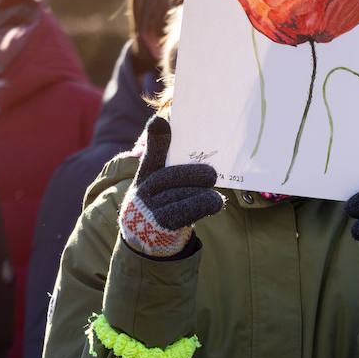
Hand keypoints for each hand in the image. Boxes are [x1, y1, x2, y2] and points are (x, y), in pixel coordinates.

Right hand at [119, 117, 223, 257]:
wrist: (148, 237)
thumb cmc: (162, 200)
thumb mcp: (161, 179)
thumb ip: (168, 156)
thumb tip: (173, 125)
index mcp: (145, 176)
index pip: (152, 155)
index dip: (156, 139)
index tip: (159, 120)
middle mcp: (143, 191)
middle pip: (169, 177)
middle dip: (193, 175)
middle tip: (212, 174)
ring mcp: (149, 209)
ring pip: (181, 195)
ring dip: (202, 193)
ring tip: (214, 192)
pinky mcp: (162, 225)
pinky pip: (186, 212)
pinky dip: (204, 205)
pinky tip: (215, 202)